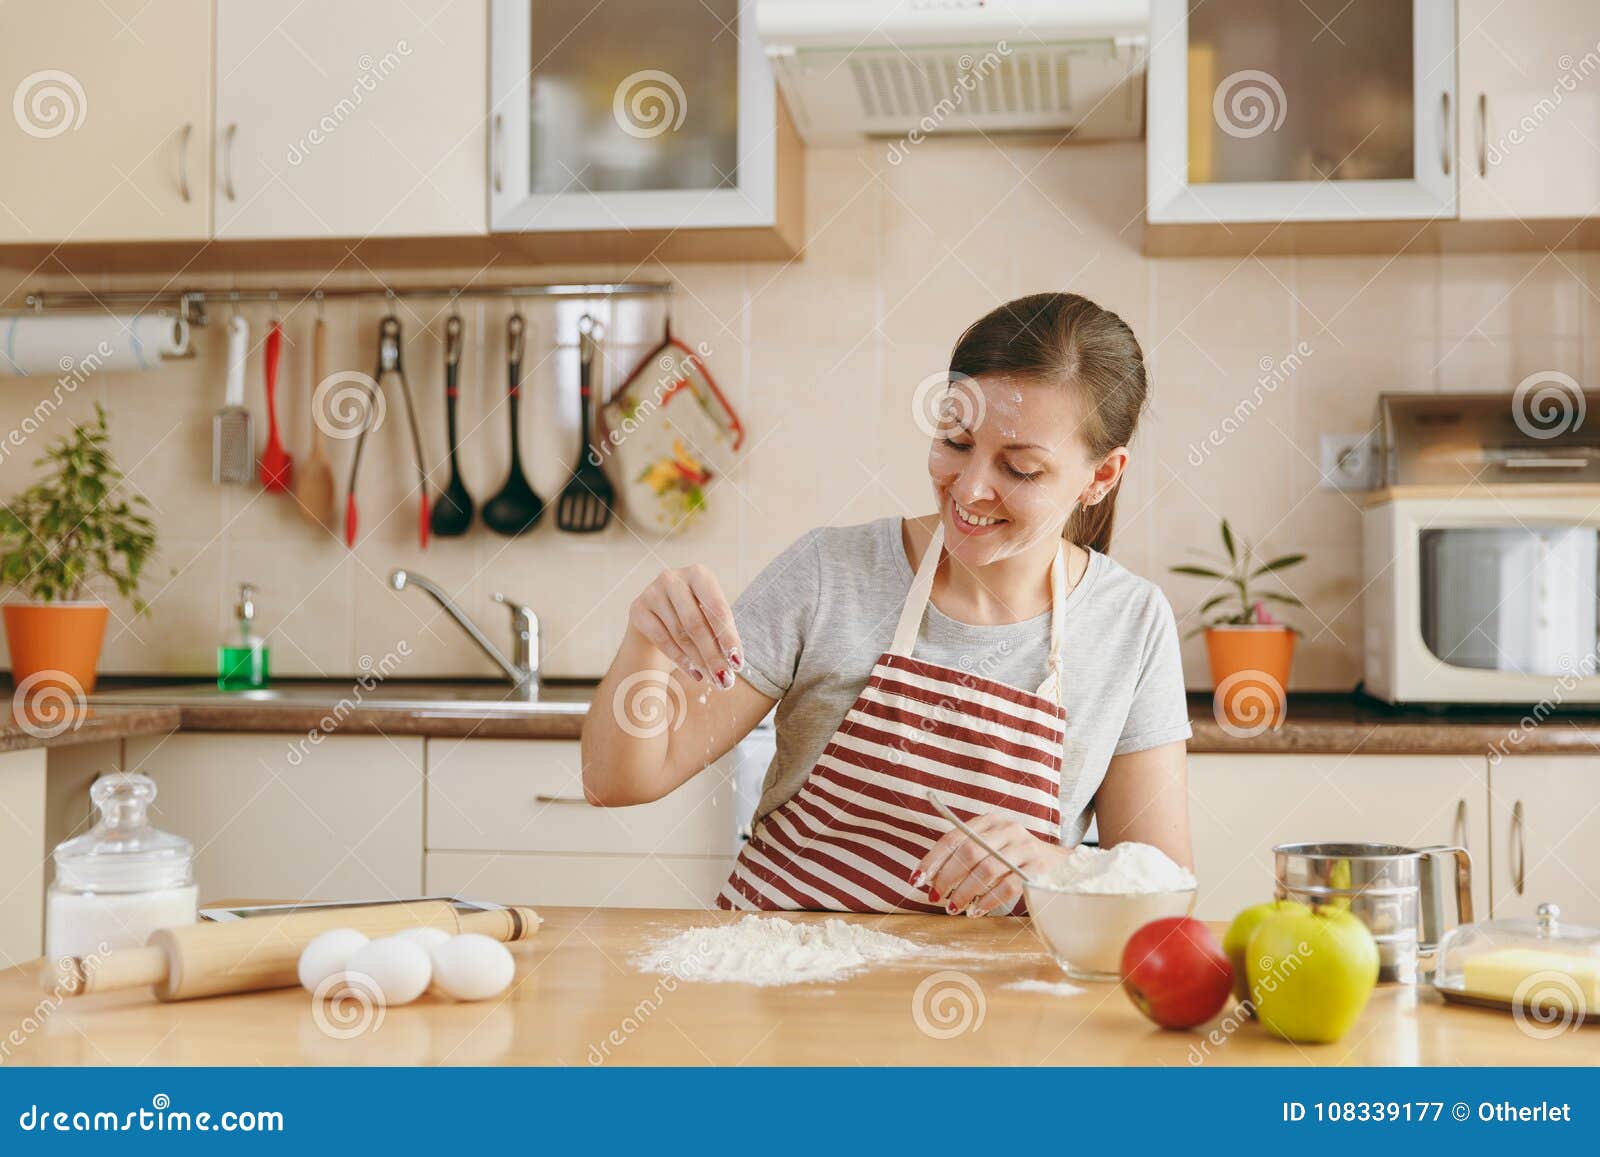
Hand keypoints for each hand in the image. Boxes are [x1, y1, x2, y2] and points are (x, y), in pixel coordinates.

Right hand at [628, 564, 742, 689]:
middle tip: (725, 679)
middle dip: (712, 655)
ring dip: (698, 660)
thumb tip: (734, 663)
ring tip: (712, 677)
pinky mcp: (637, 609)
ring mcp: (652, 592)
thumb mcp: (711, 616)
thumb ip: (723, 634)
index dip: (728, 638)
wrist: (657, 613)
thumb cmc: (693, 613)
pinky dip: (680, 659)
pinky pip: (661, 639)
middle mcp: (673, 578)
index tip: (737, 663)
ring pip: (679, 634)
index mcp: (698, 573)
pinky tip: (694, 672)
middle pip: (696, 624)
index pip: (718, 608)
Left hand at [913, 813, 1074, 916]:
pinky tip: (977, 910)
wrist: (1062, 864)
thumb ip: (967, 856)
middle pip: (968, 851)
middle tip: (935, 897)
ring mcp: (1024, 847)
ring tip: (953, 907)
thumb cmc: (1016, 859)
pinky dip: (989, 900)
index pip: (954, 837)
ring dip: (965, 891)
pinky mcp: (1038, 867)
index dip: (933, 859)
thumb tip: (930, 878)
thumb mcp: (992, 848)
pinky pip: (1008, 885)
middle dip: (947, 877)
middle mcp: (1007, 829)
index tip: (917, 879)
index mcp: (990, 821)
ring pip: (987, 869)